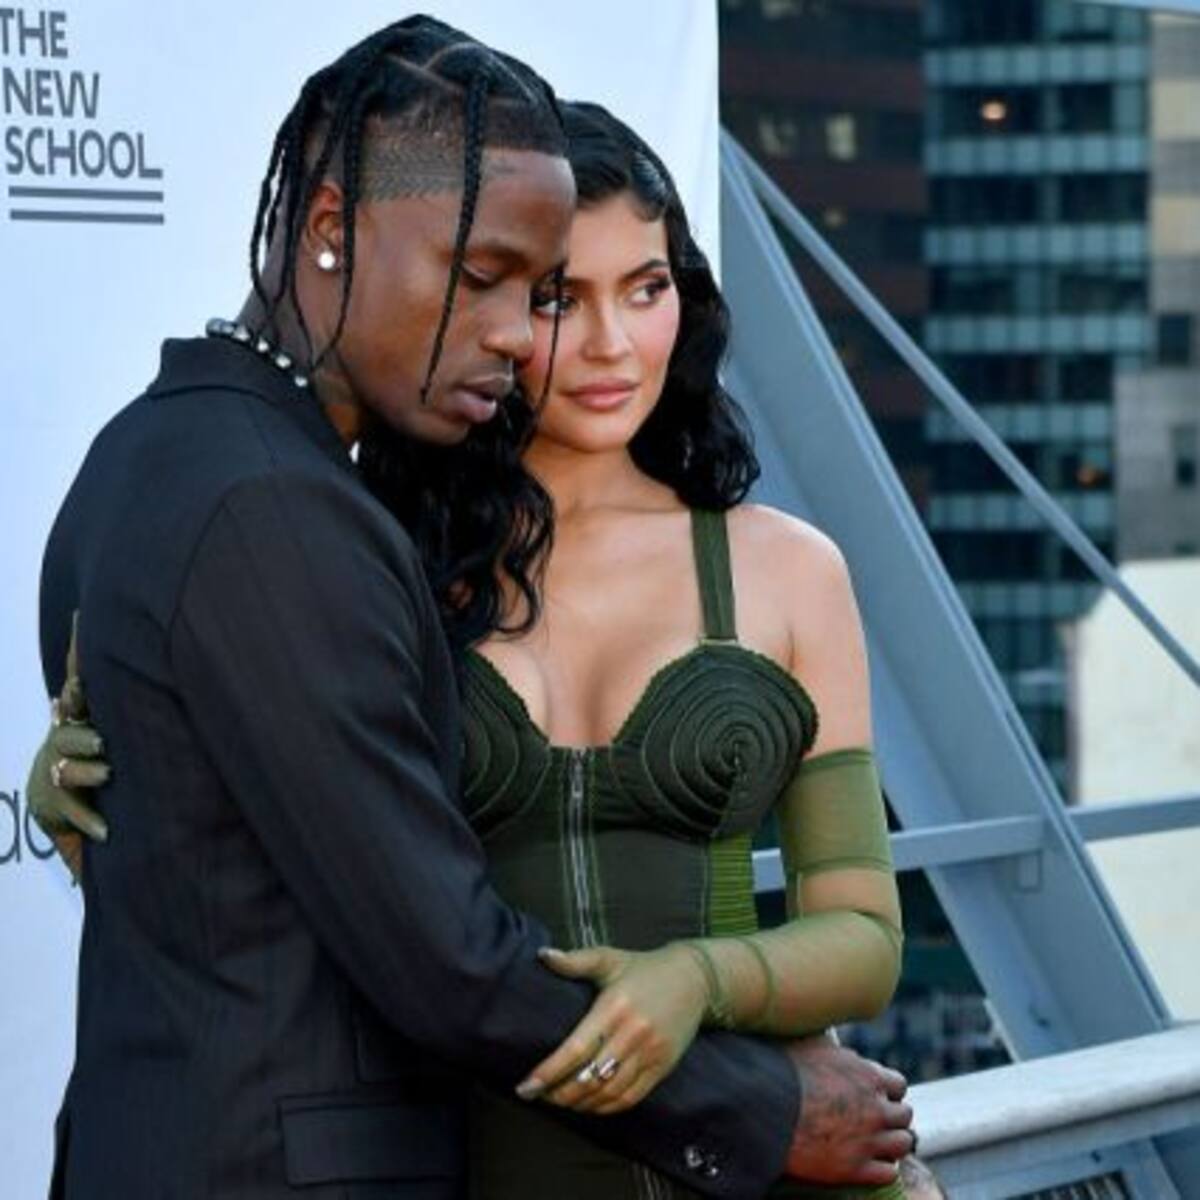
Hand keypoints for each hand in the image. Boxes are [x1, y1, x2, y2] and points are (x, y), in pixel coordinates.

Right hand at [26, 612, 109, 880]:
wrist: (65, 803)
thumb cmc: (107, 752)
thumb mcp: (118, 720)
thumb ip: (130, 694)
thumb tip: (159, 652)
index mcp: (79, 719)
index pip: (75, 696)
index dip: (77, 685)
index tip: (86, 682)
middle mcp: (63, 743)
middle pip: (66, 736)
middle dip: (82, 736)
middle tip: (103, 740)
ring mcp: (57, 774)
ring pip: (67, 772)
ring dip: (86, 773)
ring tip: (107, 773)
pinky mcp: (55, 806)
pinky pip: (72, 813)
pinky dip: (90, 821)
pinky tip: (106, 831)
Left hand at [518, 943, 708, 1114]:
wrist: (694, 979)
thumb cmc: (643, 968)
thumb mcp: (609, 958)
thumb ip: (575, 960)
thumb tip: (542, 954)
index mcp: (614, 1007)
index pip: (576, 1049)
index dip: (548, 1072)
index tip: (526, 1086)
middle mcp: (632, 1033)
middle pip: (590, 1077)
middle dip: (559, 1094)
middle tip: (538, 1096)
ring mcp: (650, 1053)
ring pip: (609, 1092)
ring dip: (580, 1104)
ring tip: (559, 1101)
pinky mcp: (663, 1067)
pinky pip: (631, 1098)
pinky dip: (607, 1108)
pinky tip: (589, 1105)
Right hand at [784, 1036, 912, 1186]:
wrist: (766, 1109)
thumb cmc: (785, 1071)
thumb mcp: (815, 1044)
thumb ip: (838, 1049)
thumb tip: (840, 1042)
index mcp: (869, 1077)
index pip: (899, 1085)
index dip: (887, 1090)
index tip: (876, 1094)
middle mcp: (875, 1109)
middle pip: (904, 1115)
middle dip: (891, 1116)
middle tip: (875, 1118)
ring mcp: (868, 1141)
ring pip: (902, 1144)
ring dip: (892, 1142)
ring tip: (876, 1141)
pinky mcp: (855, 1169)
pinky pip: (888, 1173)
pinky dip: (883, 1168)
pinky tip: (870, 1162)